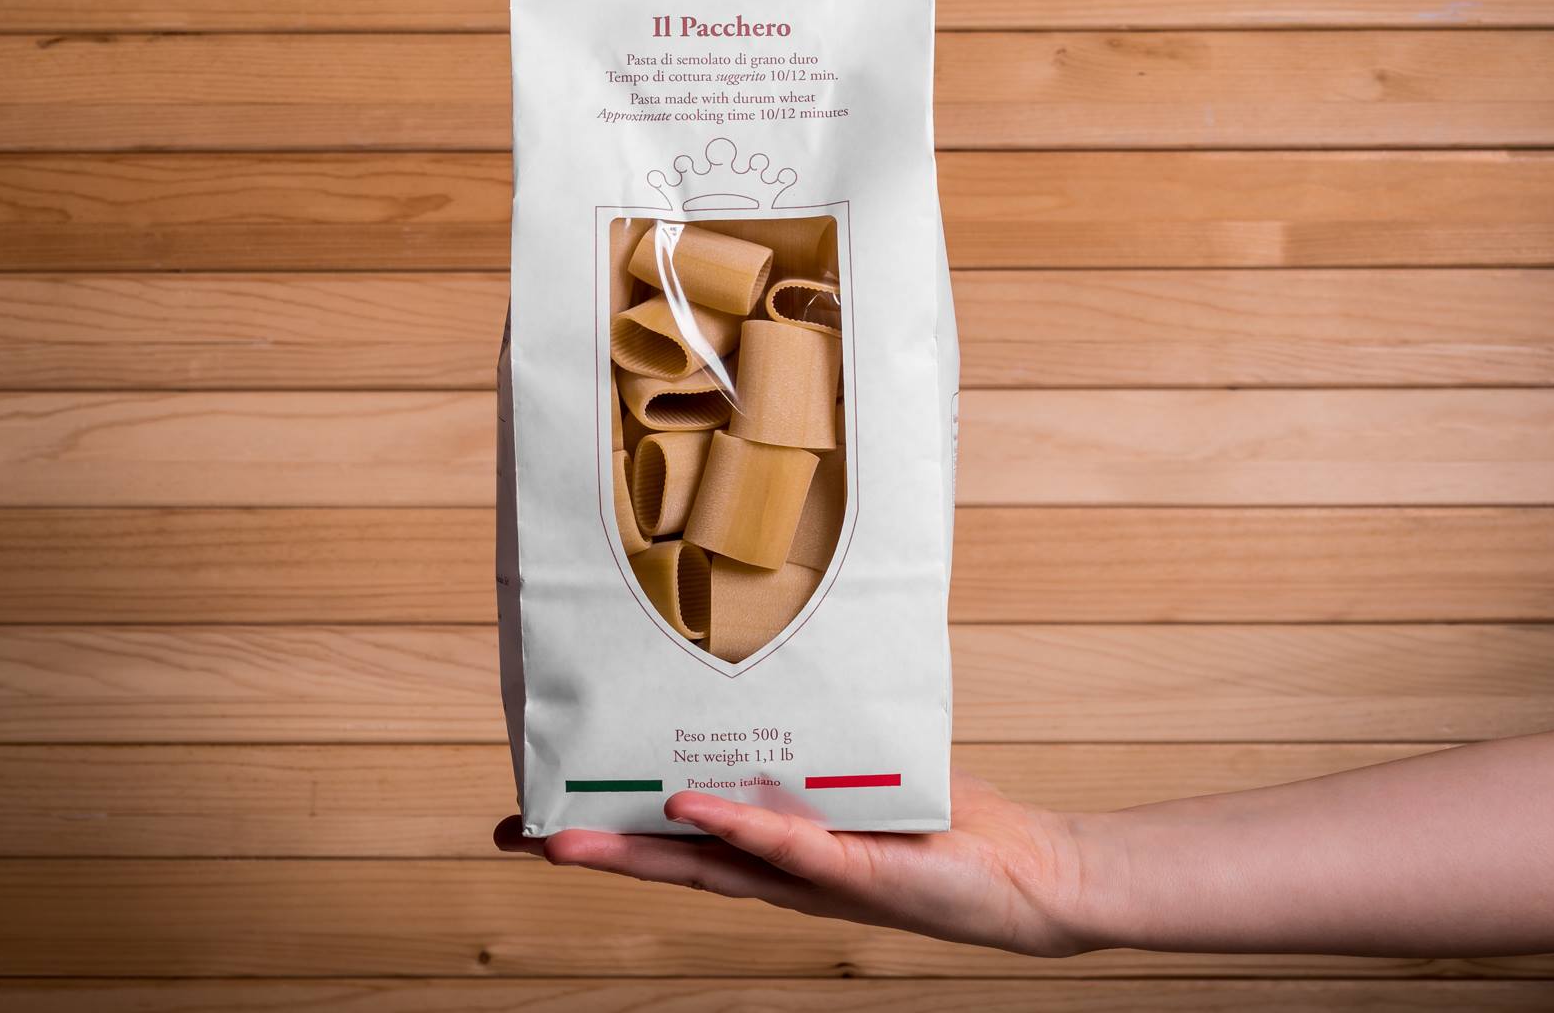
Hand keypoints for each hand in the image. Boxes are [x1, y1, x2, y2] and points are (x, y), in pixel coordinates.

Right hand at [493, 769, 1092, 956]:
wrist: (1034, 876)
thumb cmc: (953, 826)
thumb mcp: (870, 771)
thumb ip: (818, 746)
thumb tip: (772, 676)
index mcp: (780, 847)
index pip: (679, 840)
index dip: (610, 831)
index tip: (544, 814)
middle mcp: (787, 871)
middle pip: (672, 862)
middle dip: (594, 850)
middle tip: (519, 837)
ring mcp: (820, 877)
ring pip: (713, 866)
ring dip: (640, 854)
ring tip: (569, 842)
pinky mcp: (864, 873)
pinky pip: (794, 850)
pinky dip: (742, 830)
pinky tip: (693, 810)